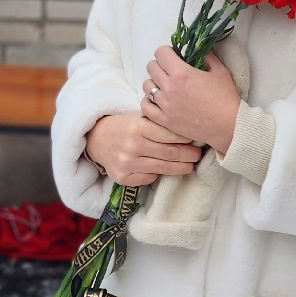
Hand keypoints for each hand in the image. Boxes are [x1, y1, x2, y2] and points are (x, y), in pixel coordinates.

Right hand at [84, 112, 201, 186]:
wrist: (97, 138)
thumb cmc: (125, 125)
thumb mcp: (140, 117)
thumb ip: (159, 124)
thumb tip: (189, 131)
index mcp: (138, 126)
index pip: (170, 134)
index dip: (187, 138)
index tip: (197, 139)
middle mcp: (132, 145)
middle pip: (170, 153)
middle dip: (189, 155)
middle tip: (198, 155)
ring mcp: (126, 163)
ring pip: (163, 168)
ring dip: (181, 168)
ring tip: (190, 166)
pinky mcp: (122, 177)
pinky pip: (148, 178)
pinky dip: (159, 174)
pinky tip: (166, 170)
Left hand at [141, 45, 239, 154]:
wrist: (228, 126)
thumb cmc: (226, 98)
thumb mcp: (220, 70)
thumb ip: (207, 56)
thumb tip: (198, 47)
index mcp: (181, 73)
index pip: (160, 53)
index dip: (167, 52)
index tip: (174, 56)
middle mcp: (169, 87)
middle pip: (151, 67)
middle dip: (160, 64)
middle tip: (170, 70)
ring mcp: (165, 105)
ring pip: (147, 86)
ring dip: (154, 82)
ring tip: (165, 86)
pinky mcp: (164, 120)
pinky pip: (145, 106)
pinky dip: (149, 101)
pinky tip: (158, 100)